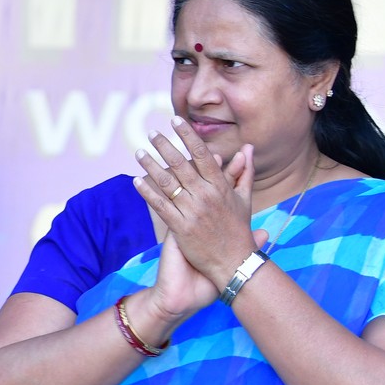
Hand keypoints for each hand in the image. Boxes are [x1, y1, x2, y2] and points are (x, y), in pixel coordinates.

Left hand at [134, 122, 258, 288]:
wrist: (234, 263)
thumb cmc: (239, 230)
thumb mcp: (245, 199)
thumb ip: (244, 172)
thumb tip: (248, 148)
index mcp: (221, 187)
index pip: (202, 155)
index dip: (188, 136)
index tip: (176, 121)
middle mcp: (206, 196)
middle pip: (181, 164)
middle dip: (165, 146)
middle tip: (151, 133)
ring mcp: (192, 211)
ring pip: (168, 183)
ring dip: (151, 166)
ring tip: (139, 153)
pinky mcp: (180, 228)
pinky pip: (160, 206)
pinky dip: (148, 193)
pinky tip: (136, 182)